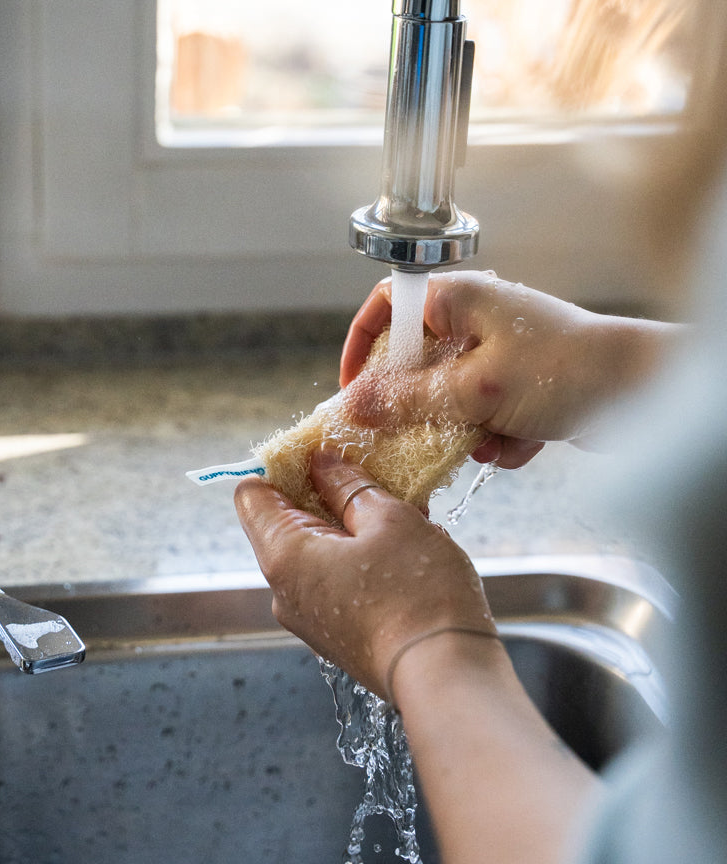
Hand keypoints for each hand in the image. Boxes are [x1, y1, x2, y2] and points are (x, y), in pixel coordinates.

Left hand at [233, 449, 495, 699]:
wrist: (447, 678)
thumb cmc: (419, 594)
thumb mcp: (388, 519)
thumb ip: (347, 485)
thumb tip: (322, 461)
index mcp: (283, 555)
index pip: (252, 493)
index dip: (281, 463)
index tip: (320, 449)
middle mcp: (283, 590)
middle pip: (281, 521)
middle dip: (321, 492)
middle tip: (367, 473)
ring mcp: (307, 617)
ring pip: (312, 551)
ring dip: (345, 524)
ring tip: (393, 510)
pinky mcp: (333, 634)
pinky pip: (331, 579)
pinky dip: (354, 556)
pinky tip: (396, 547)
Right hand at [340, 270, 676, 467]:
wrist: (643, 393)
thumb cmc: (563, 371)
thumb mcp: (474, 390)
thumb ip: (408, 399)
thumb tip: (353, 406)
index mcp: (458, 300)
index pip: (388, 306)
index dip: (362, 345)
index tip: (354, 389)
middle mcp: (474, 320)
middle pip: (415, 364)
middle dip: (421, 407)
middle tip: (417, 433)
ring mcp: (497, 353)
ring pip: (448, 398)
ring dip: (464, 429)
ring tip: (493, 439)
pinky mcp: (518, 385)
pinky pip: (482, 415)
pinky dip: (497, 436)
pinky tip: (524, 442)